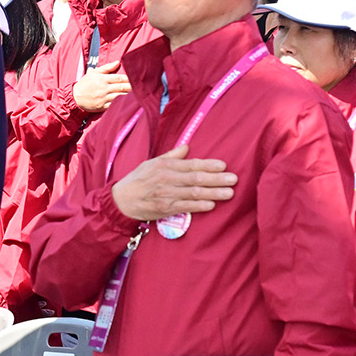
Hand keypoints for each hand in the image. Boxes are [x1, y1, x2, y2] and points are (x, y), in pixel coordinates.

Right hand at [72, 59, 132, 113]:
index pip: (119, 78)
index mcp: (102, 79)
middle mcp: (103, 88)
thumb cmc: (85, 84)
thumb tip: (118, 62)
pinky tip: (128, 103)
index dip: (128, 78)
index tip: (136, 78)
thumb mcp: (94, 73)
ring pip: (119, 96)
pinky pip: (114, 105)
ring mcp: (103, 98)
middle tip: (140, 86)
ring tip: (138, 94)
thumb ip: (107, 68)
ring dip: (128, 95)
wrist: (75, 97)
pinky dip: (121, 104)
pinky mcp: (102, 106)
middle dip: (132, 87)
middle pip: (121, 87)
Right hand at [110, 145, 236, 221]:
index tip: (223, 165)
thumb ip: (171, 155)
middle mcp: (167, 179)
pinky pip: (185, 207)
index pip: (191, 164)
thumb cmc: (138, 180)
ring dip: (213, 193)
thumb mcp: (152, 163)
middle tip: (233, 179)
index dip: (208, 165)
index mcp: (165, 165)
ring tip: (229, 193)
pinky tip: (211, 205)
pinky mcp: (165, 208)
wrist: (121, 200)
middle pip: (196, 178)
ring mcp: (166, 194)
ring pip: (193, 193)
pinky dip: (198, 206)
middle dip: (216, 179)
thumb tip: (187, 147)